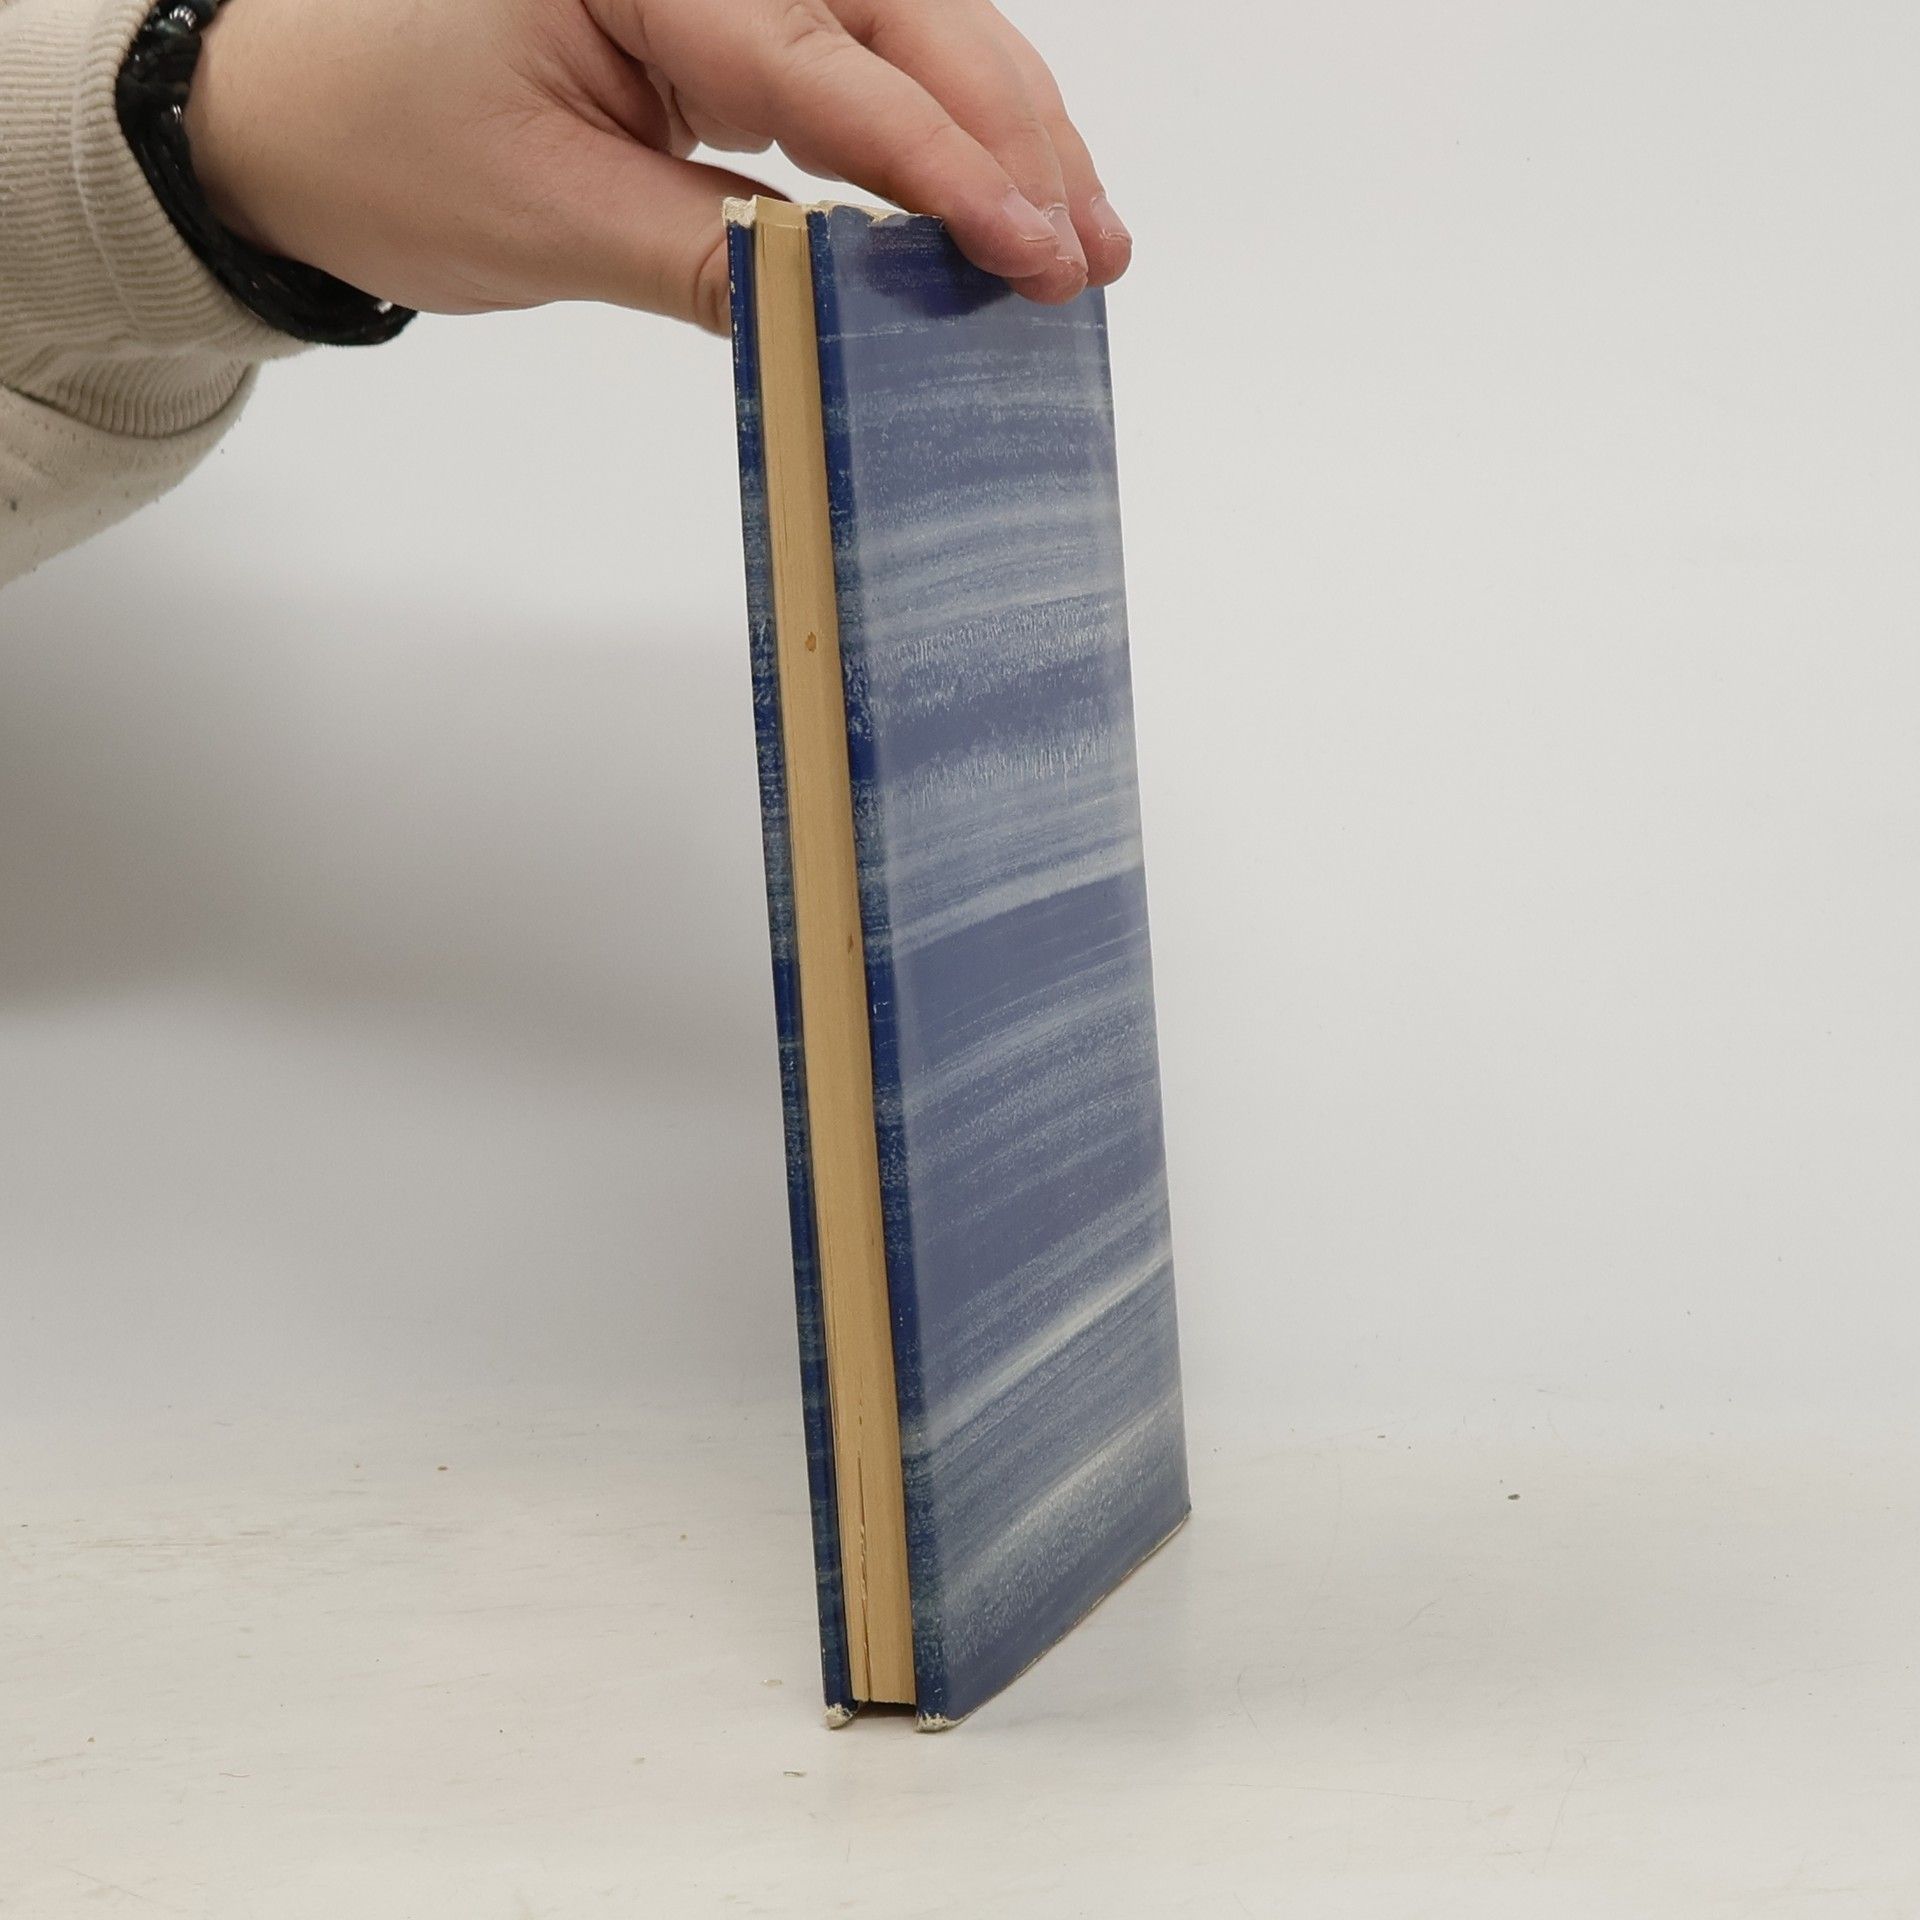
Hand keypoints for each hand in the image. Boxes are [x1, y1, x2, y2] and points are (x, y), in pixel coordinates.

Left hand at [182, 0, 1131, 331]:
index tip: (1033, 254)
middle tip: (1087, 256)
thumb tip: (850, 311)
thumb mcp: (546, 220)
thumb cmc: (381, 145)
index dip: (947, 172)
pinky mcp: (727, 20)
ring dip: (1004, 135)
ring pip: (909, 35)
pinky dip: (940, 139)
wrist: (291, 123)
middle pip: (907, 23)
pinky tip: (995, 200)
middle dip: (1012, 141)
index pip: (833, 70)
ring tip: (1080, 238)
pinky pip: (865, 67)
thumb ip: (710, 260)